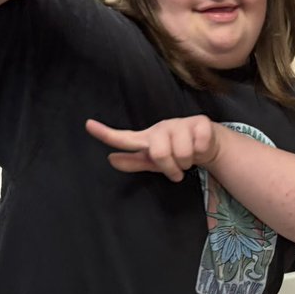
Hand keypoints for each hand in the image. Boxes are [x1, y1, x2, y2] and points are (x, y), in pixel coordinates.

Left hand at [85, 116, 221, 181]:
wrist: (207, 144)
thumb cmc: (176, 152)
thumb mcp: (154, 161)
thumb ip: (134, 161)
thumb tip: (111, 160)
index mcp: (148, 138)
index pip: (124, 137)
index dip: (106, 134)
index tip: (88, 125)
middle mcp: (162, 128)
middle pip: (159, 153)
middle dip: (170, 168)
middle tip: (176, 170)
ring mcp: (181, 123)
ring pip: (182, 153)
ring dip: (187, 163)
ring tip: (189, 159)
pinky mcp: (200, 122)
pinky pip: (199, 146)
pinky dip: (201, 153)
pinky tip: (200, 149)